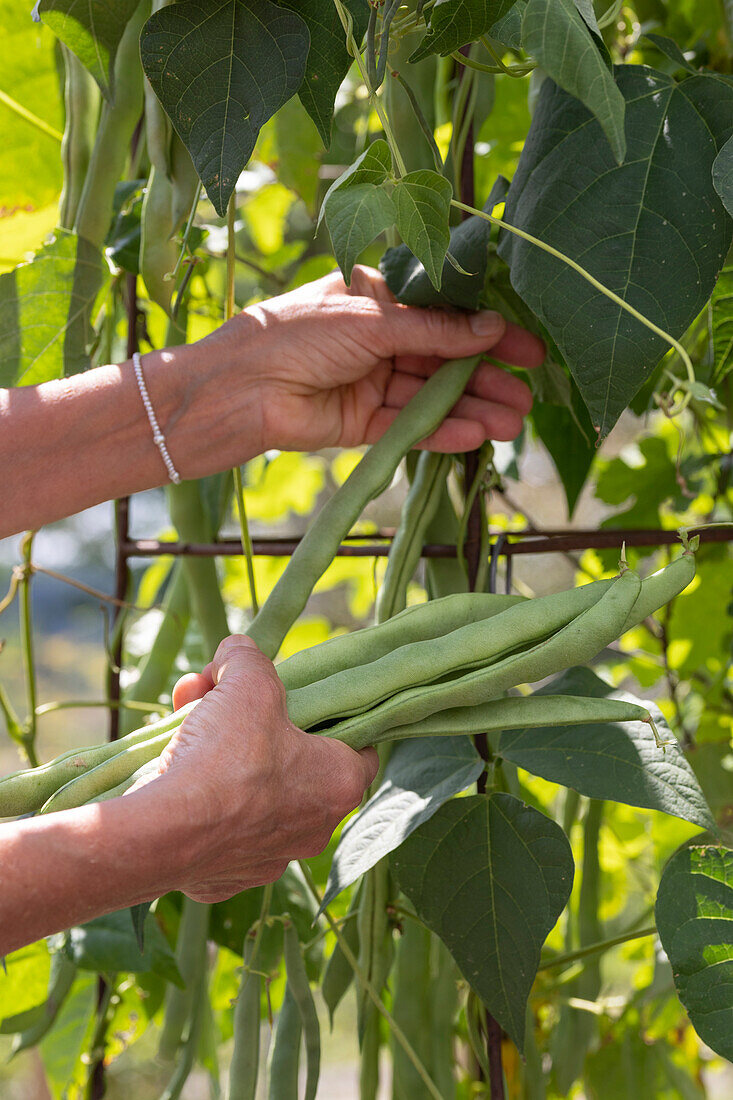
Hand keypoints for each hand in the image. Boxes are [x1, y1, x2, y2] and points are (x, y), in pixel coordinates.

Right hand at [135, 636, 377, 902]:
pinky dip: (198, 799)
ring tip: (186, 725)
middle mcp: (314, 828)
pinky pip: (216, 827)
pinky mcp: (224, 877)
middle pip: (292, 764)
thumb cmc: (228, 755)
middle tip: (220, 701)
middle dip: (254, 726)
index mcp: (340, 783)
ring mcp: (269, 858)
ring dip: (221, 758)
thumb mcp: (247, 682)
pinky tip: (172, 774)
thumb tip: (237, 650)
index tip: (298, 701)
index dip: (329, 716)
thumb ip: (248, 659)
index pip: (358, 747)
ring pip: (251, 796)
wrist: (168, 832)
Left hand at [201, 266, 544, 453]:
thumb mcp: (371, 320)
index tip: (528, 348)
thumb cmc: (295, 335)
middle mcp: (378, 339)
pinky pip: (410, 426)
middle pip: (445, 359)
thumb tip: (492, 327)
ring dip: (473, 408)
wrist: (238, 390)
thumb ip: (433, 330)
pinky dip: (442, 431)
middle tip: (528, 396)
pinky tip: (476, 435)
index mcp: (377, 298)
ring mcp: (371, 381)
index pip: (445, 314)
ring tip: (512, 423)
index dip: (487, 331)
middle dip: (487, 377)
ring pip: (432, 396)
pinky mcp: (362, 422)